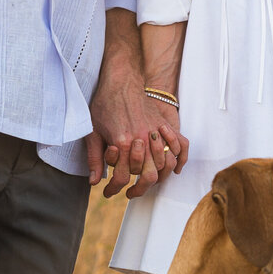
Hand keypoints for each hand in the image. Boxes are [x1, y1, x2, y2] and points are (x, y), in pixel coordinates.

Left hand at [85, 73, 188, 199]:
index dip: (113, 189)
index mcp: (122, 142)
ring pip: (166, 164)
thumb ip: (94, 158)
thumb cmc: (104, 104)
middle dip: (139, 189)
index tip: (108, 193)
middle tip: (131, 193)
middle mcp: (142, 139)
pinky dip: (179, 158)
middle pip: (149, 176)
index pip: (121, 177)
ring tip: (147, 181)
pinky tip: (172, 168)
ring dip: (158, 177)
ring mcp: (156, 131)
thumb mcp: (92, 131)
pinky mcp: (164, 124)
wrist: (120, 79)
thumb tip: (94, 181)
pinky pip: (180, 145)